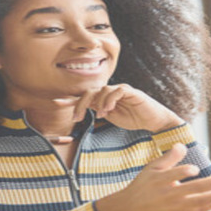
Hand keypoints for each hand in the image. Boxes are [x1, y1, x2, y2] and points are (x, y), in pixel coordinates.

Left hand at [55, 84, 181, 132]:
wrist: (153, 121)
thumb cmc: (133, 118)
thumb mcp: (111, 117)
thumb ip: (97, 111)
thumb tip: (82, 111)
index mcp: (104, 98)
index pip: (84, 96)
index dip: (70, 99)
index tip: (56, 103)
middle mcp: (110, 92)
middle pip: (90, 92)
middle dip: (80, 104)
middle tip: (76, 118)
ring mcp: (120, 90)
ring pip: (102, 90)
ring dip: (98, 103)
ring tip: (100, 115)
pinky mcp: (131, 92)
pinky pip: (118, 91)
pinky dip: (111, 99)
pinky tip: (108, 110)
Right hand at [95, 144, 210, 210]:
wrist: (132, 208)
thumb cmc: (143, 185)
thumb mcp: (151, 167)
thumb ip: (168, 157)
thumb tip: (182, 145)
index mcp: (160, 181)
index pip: (173, 175)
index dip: (183, 172)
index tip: (194, 169)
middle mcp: (170, 195)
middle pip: (196, 189)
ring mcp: (177, 207)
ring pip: (203, 201)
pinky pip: (201, 210)